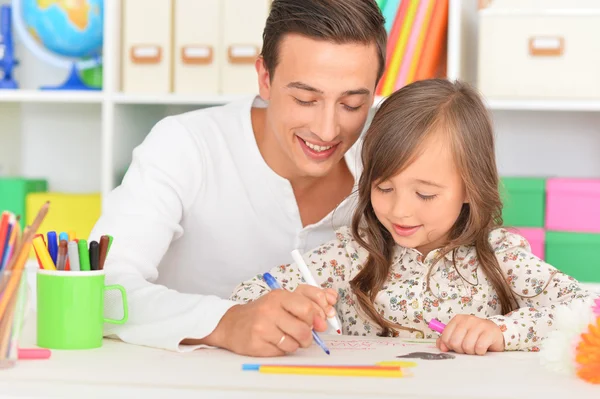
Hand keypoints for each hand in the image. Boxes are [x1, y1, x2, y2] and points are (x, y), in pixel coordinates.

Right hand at [199, 288, 333, 356]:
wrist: (233, 324)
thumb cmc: (263, 312)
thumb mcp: (284, 300)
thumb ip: (309, 299)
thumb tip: (332, 301)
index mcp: (279, 295)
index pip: (308, 305)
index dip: (319, 315)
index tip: (321, 321)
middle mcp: (270, 309)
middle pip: (305, 326)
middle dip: (310, 333)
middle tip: (305, 334)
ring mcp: (263, 326)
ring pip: (295, 341)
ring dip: (297, 343)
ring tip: (287, 337)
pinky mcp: (257, 343)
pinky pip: (283, 351)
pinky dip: (284, 350)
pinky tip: (275, 342)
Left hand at [436, 315, 504, 354]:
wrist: (495, 334)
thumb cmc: (475, 336)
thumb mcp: (459, 336)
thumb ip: (447, 340)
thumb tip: (442, 347)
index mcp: (458, 319)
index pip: (445, 337)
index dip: (449, 346)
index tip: (456, 346)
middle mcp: (468, 319)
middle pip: (455, 342)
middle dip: (460, 350)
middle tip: (467, 348)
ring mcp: (479, 324)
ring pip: (467, 346)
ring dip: (471, 352)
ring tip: (475, 348)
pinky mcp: (490, 332)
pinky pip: (479, 347)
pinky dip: (480, 352)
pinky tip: (482, 349)